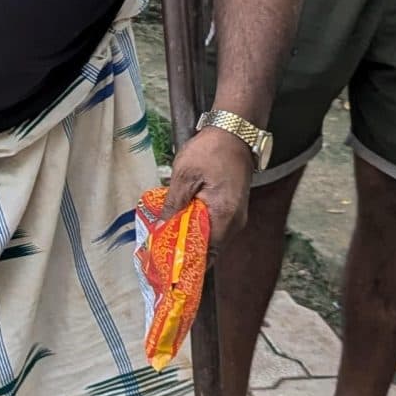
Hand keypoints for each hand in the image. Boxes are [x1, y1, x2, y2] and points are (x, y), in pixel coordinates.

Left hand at [162, 124, 255, 253]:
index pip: (205, 253)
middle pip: (208, 249)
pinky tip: (180, 221)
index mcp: (224, 217)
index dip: (184, 260)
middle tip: (159, 250)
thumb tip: (162, 228)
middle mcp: (234, 223)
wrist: (234, 132)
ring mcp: (235, 216)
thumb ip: (174, 205)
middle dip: (184, 250)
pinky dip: (197, 227)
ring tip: (166, 236)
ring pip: (210, 238)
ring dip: (189, 238)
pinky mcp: (232, 209)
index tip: (164, 264)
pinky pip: (213, 226)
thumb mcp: (185, 176)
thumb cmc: (211, 151)